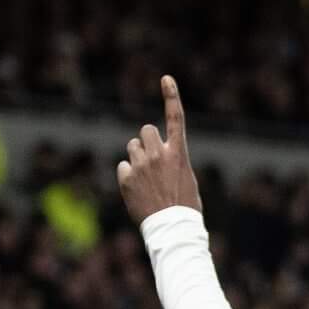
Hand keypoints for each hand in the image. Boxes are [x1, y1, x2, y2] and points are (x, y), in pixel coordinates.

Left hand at [116, 75, 201, 221]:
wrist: (173, 229)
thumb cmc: (184, 206)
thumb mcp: (185, 178)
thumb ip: (170, 159)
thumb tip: (151, 151)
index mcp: (178, 154)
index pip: (176, 118)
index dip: (171, 96)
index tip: (166, 78)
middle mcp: (158, 154)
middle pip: (145, 131)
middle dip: (146, 141)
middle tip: (152, 159)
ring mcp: (141, 166)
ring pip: (132, 148)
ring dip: (137, 158)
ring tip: (147, 180)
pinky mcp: (126, 178)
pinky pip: (123, 167)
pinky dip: (128, 176)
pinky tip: (139, 191)